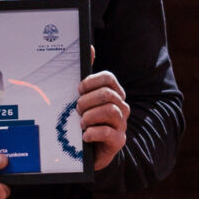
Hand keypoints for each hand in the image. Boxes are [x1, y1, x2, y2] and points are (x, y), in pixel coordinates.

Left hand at [77, 57, 130, 171]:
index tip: (78, 89)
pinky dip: (93, 133)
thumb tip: (89, 47)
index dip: (92, 81)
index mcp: (113, 93)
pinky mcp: (118, 141)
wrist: (89, 151)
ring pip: (110, 111)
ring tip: (81, 123)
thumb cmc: (86, 121)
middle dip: (87, 100)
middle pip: (108, 94)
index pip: (109, 78)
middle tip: (76, 109)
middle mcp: (121, 107)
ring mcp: (121, 124)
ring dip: (90, 116)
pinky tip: (85, 136)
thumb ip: (87, 76)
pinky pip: (108, 133)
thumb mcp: (83, 99)